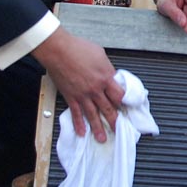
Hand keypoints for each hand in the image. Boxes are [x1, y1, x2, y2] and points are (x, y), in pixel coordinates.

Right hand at [33, 27, 123, 141]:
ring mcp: (83, 95)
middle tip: (120, 130)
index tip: (128, 109)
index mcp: (106, 77)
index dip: (125, 103)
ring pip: (93, 115)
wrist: (59, 50)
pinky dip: (79, 124)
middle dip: (115, 120)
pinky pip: (76, 113)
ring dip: (99, 128)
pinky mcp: (71, 97)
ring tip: (103, 138)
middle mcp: (96, 89)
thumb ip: (107, 68)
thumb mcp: (100, 55)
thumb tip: (110, 74)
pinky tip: (82, 132)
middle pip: (109, 108)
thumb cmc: (78, 48)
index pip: (120, 95)